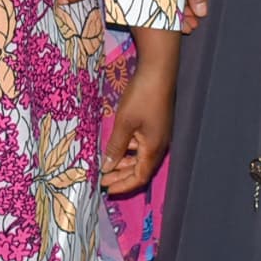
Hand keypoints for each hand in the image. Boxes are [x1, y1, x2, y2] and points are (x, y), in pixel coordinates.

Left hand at [101, 59, 172, 193]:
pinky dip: (128, 149)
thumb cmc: (142, 97)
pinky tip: (116, 146)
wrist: (158, 70)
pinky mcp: (155, 124)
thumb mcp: (124, 123)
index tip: (107, 190)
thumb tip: (107, 168)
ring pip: (140, 157)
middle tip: (102, 180)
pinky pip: (141, 144)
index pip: (139, 177)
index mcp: (153, 149)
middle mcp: (159, 145)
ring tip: (106, 165)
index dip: (123, 186)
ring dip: (123, 163)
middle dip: (121, 176)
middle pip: (140, 169)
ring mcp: (158, 134)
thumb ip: (116, 147)